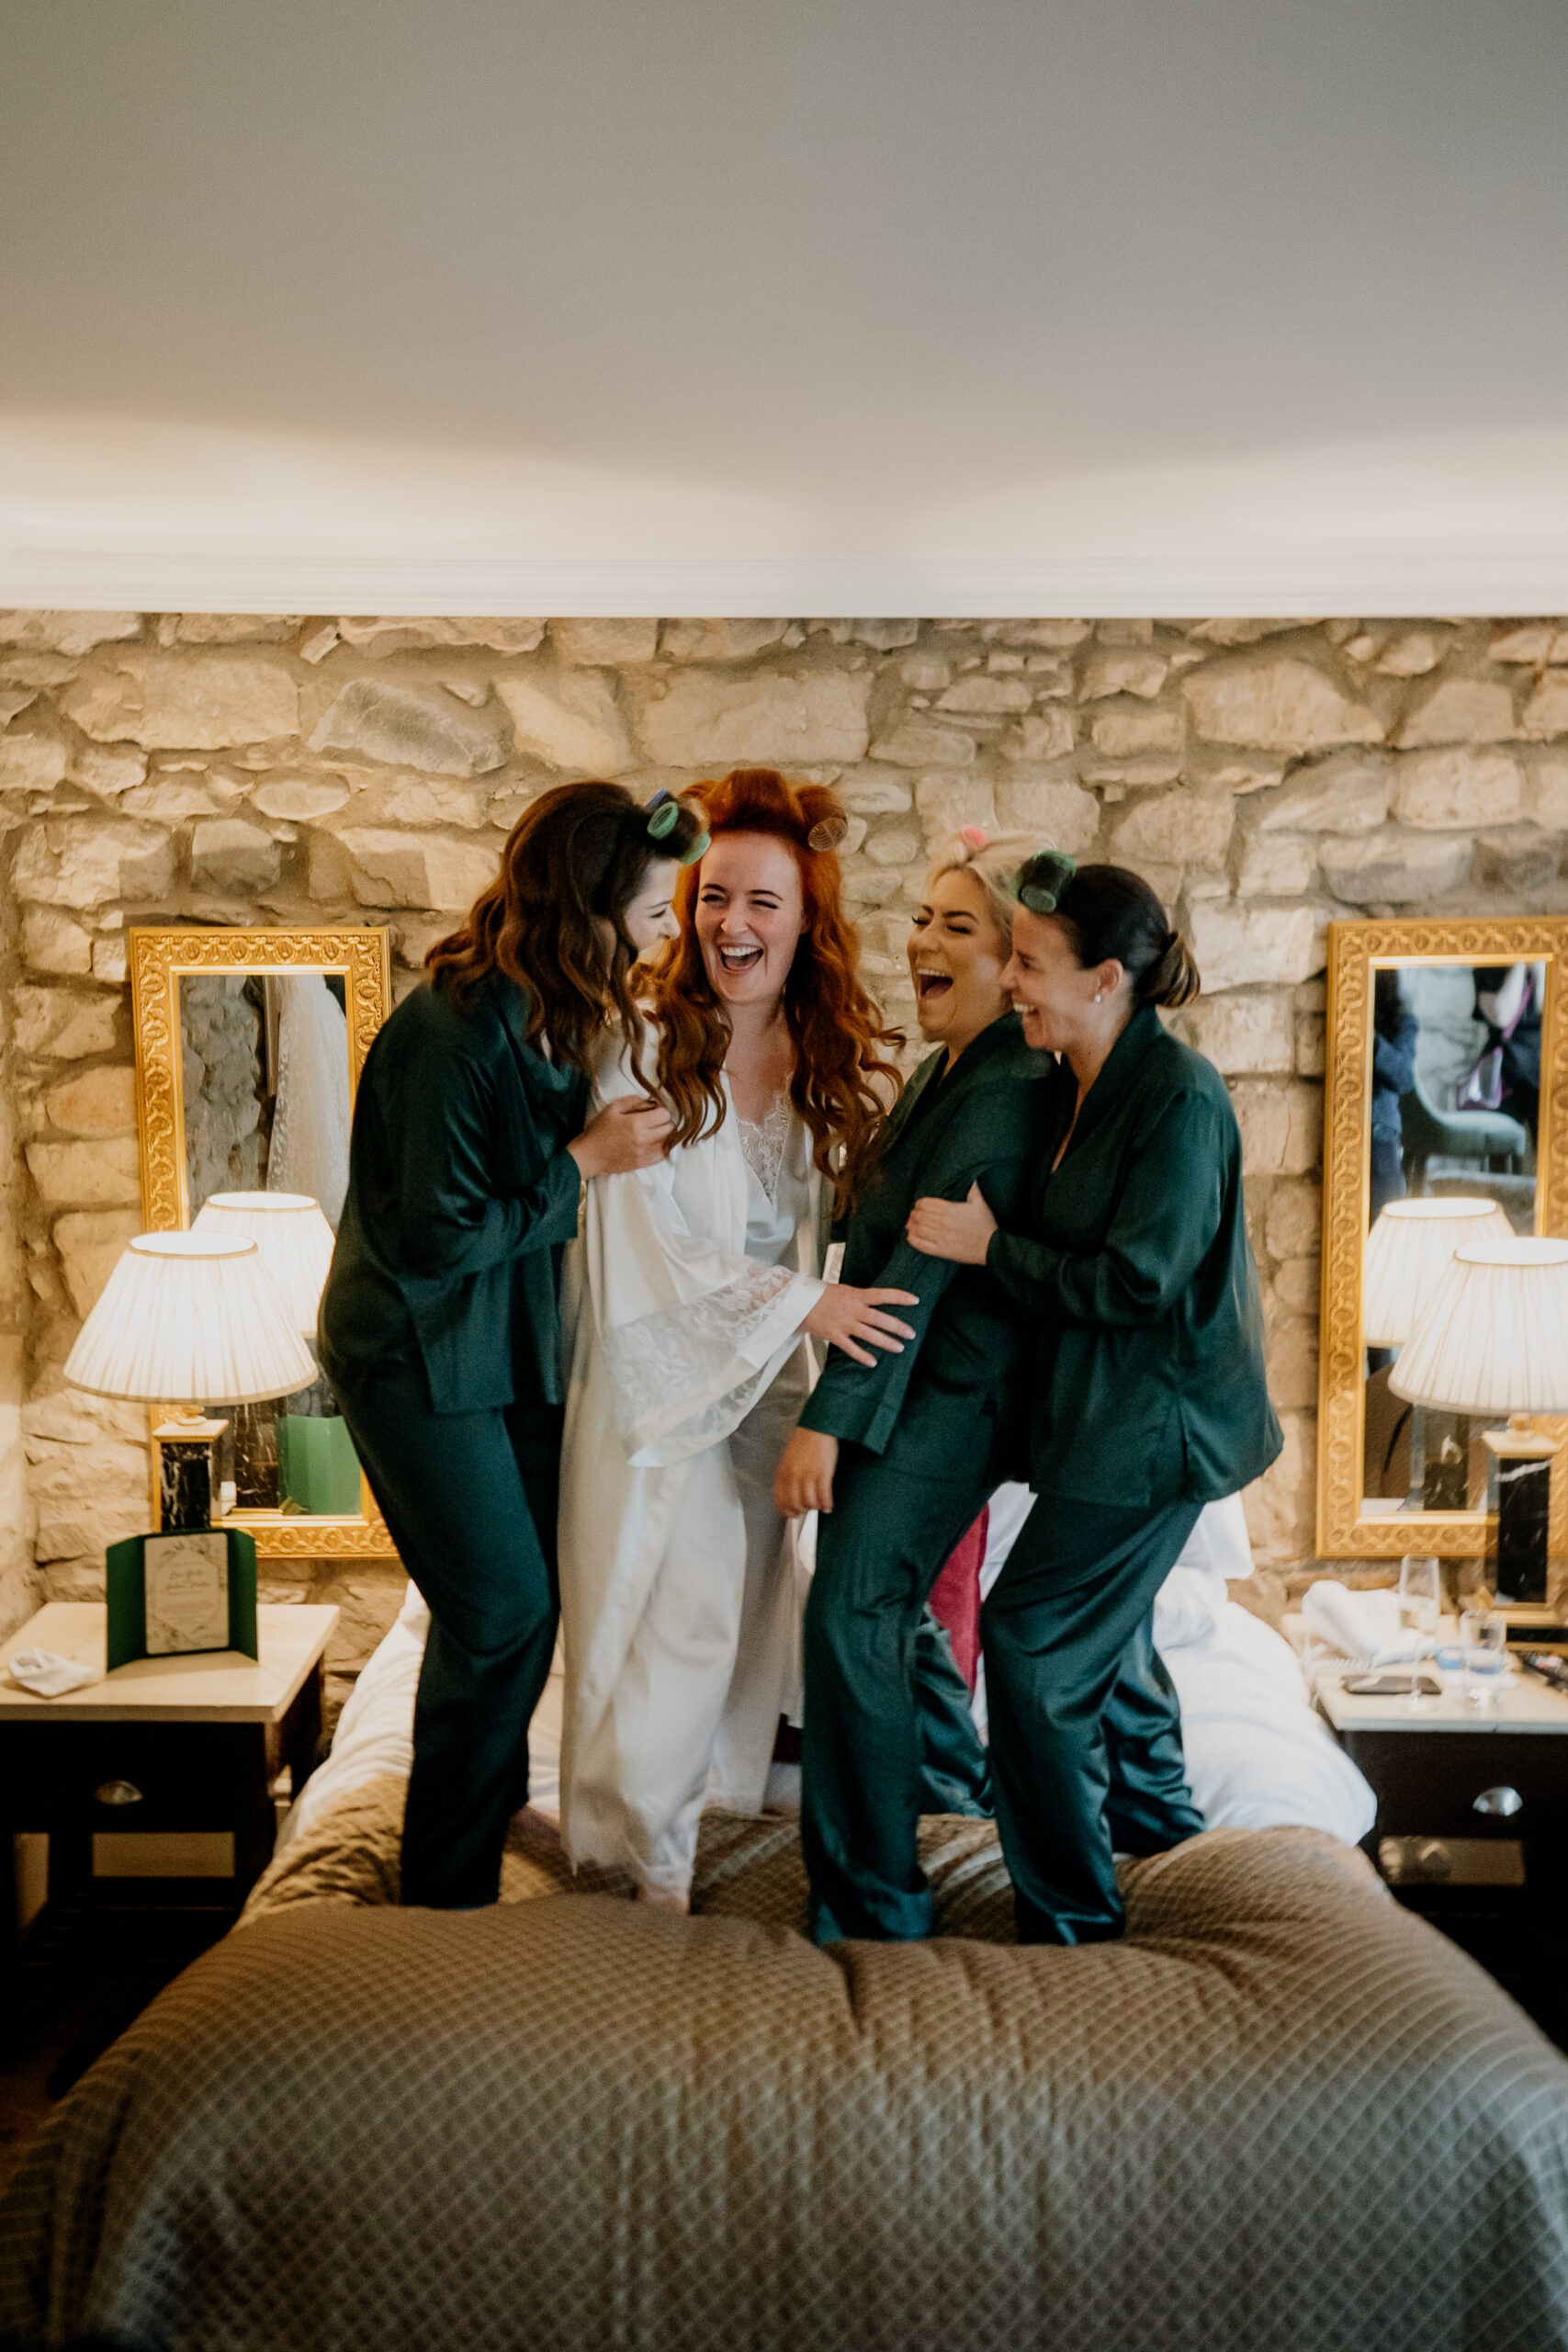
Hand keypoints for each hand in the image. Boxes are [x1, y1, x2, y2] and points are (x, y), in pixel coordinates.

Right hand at [567, 1094, 673, 1177]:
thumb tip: (652, 1102)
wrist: (590, 1155)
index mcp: (636, 1123)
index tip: (652, 1112)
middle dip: (664, 1122)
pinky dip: (662, 1147)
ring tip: (653, 1132)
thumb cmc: (600, 1129)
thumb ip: (634, 1101)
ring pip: (669, 1142)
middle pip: (670, 1128)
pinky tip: (653, 1143)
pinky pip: (663, 1155)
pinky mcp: (644, 1163)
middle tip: (654, 1122)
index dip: (660, 1111)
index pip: (665, 1114)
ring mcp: (645, 1153)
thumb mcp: (613, 1107)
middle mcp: (644, 1139)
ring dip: (664, 1135)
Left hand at [775, 1428, 838, 1516]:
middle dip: (802, 1511)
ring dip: (816, 1507)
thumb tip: (790, 1496)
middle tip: (808, 1510)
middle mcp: (794, 1476)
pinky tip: (828, 1506)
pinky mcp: (823, 1474)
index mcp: (783, 1473)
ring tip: (820, 1506)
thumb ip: (787, 1477)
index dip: (787, 1511)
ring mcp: (808, 1475)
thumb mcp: (788, 1460)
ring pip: (810, 1503)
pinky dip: (827, 1504)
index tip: (793, 1514)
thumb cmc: (804, 1443)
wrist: (817, 1428)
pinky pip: (824, 1496)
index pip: (781, 1501)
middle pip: (796, 1504)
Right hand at [802, 1284, 918, 1369]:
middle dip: (897, 1327)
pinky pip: (851, 1348)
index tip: (915, 1301)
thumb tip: (878, 1302)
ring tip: (900, 1348)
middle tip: (912, 1333)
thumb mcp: (845, 1291)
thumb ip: (861, 1298)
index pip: (882, 1295)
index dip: (899, 1297)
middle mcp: (852, 1310)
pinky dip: (862, 1356)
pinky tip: (873, 1362)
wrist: (799, 1303)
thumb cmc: (823, 1296)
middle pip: (879, 1318)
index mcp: (856, 1296)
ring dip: (886, 1342)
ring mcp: (844, 1323)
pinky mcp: (834, 1335)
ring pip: (869, 1334)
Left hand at [905, 1182, 996, 1264]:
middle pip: (920, 1216)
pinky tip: (910, 1236)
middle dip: (913, 1214)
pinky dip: (913, 1239)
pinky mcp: (942, 1251)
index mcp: (951, 1210)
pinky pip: (922, 1245)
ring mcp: (942, 1238)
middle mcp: (944, 1223)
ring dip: (911, 1225)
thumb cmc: (986, 1224)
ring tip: (909, 1224)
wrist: (992, 1247)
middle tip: (913, 1214)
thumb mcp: (980, 1203)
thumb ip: (973, 1189)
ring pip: (918, 1229)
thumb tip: (972, 1177)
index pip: (926, 1204)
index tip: (919, 1204)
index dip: (919, 1203)